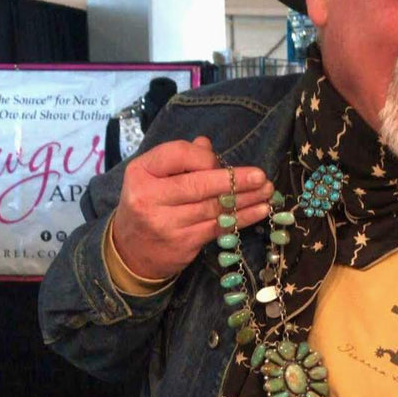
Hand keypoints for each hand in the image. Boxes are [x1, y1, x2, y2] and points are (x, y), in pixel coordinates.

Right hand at [111, 135, 272, 278]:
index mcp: (141, 172)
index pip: (178, 154)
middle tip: (261, 176)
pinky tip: (259, 210)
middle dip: (234, 180)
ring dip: (245, 199)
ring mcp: (166, 223)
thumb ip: (180, 159)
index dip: (205, 157)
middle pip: (199, 184)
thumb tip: (207, 145)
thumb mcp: (153, 176)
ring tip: (267, 191)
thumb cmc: (148, 204)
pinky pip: (218, 227)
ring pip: (213, 207)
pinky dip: (242, 218)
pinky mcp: (182, 243)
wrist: (130, 251)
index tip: (221, 162)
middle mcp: (150, 197)